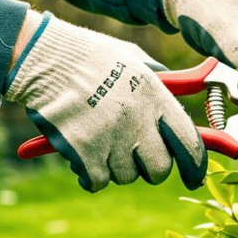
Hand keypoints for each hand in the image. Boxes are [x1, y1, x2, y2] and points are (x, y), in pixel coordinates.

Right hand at [4, 13, 206, 191]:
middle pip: (159, 169)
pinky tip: (82, 157)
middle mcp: (137, 120)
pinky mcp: (84, 153)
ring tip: (98, 140)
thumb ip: (159, 85)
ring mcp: (111, 139)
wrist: (41, 58)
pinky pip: (97, 182)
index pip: (189, 143)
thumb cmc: (87, 56)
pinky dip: (89, 175)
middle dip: (149, 168)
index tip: (194, 177)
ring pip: (126, 176)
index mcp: (154, 96)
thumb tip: (179, 102)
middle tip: (134, 156)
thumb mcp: (133, 60)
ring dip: (114, 167)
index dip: (195, 165)